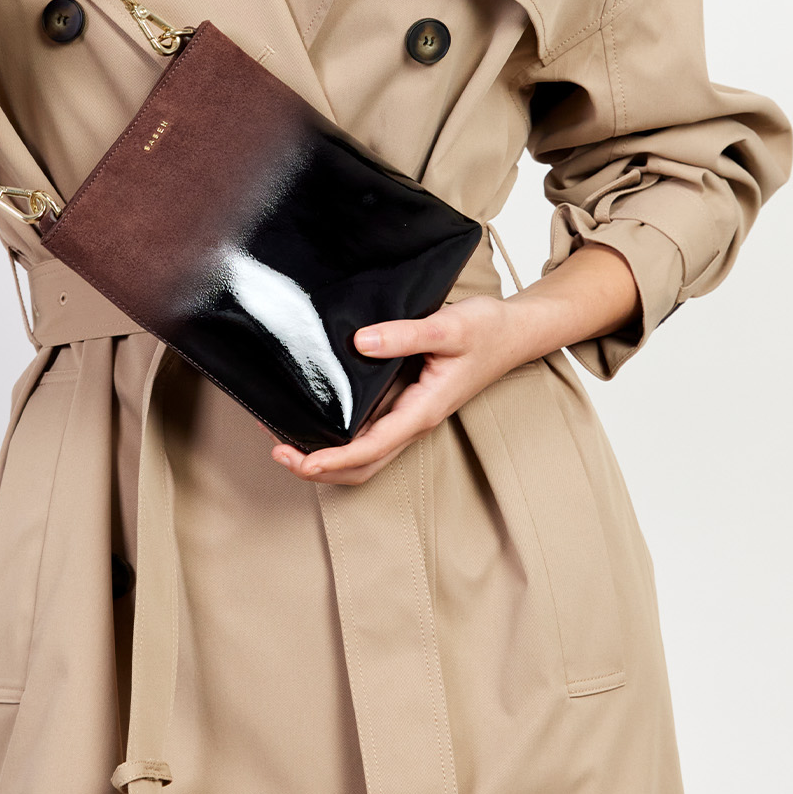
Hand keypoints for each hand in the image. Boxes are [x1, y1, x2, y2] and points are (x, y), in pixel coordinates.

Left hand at [270, 245, 639, 486]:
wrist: (513, 331)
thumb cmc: (487, 330)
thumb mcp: (448, 326)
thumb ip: (405, 335)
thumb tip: (360, 343)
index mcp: (423, 409)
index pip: (371, 447)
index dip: (334, 458)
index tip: (301, 459)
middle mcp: (414, 420)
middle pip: (362, 464)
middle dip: (318, 467)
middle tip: (279, 452)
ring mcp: (410, 415)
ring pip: (365, 453)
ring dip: (325, 456)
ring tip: (286, 441)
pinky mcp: (407, 403)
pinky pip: (370, 432)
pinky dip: (339, 437)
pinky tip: (316, 419)